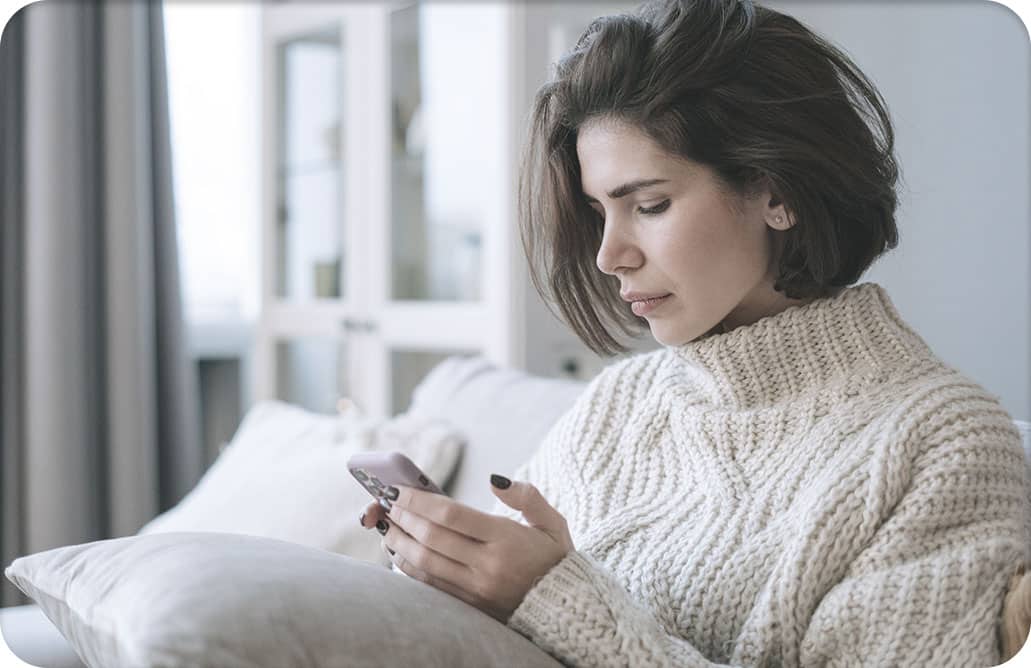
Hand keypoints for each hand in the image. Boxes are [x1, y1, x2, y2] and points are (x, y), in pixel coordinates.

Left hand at [358, 476, 573, 622]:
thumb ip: (526, 496)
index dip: (419, 500)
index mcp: (507, 539)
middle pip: (432, 538)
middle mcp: (488, 566)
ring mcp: (477, 589)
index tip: (398, 489)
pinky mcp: (470, 605)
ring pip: (425, 563)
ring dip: (400, 541)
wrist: (564, 607)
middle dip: (404, 517)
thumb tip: (494, 480)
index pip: (452, 516)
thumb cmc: (554, 557)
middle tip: (386, 502)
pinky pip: (430, 584)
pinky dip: (409, 567)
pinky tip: (398, 551)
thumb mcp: (552, 522)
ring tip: (386, 524)